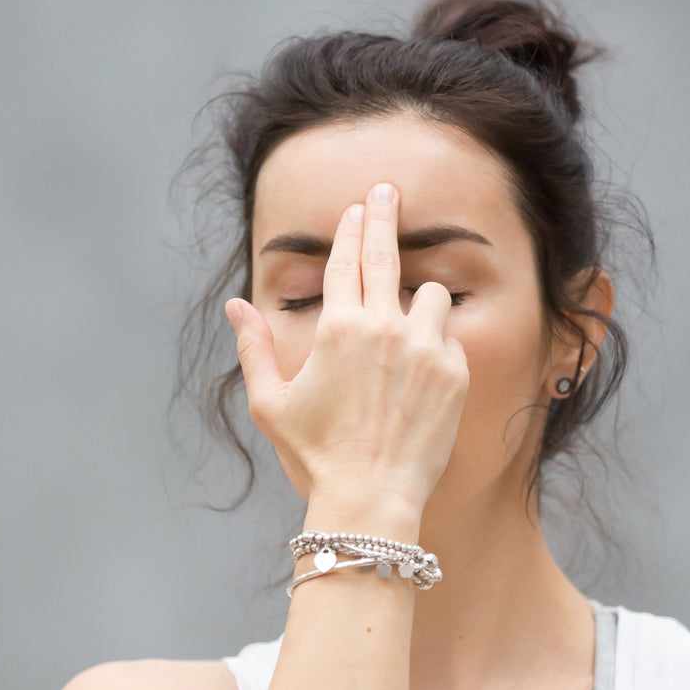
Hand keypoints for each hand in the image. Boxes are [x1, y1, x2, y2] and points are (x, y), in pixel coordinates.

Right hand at [224, 182, 469, 511]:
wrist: (370, 497)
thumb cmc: (315, 455)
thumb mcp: (271, 403)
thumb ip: (254, 348)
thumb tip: (235, 307)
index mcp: (337, 328)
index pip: (345, 261)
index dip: (351, 230)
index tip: (357, 207)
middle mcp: (384, 328)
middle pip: (388, 255)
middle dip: (386, 217)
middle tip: (389, 191)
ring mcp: (424, 348)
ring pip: (431, 294)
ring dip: (419, 299)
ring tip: (407, 320)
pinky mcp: (454, 372)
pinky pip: (450, 338)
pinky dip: (437, 344)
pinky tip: (421, 372)